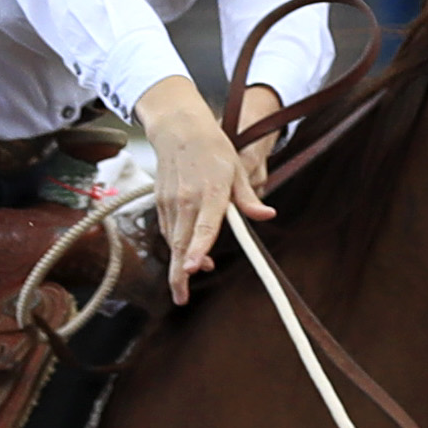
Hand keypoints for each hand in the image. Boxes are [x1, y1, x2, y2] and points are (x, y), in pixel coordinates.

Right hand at [136, 75, 272, 304]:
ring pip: (172, 241)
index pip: (204, 226)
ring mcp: (170, 202)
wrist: (179, 129)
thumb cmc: (213, 149)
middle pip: (180, 243)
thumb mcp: (237, 170)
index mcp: (210, 192)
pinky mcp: (160, 203)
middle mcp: (187, 199)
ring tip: (190, 277)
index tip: (193, 268)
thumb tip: (267, 215)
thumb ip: (249, 198)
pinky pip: (168, 231)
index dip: (197, 250)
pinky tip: (187, 250)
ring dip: (180, 262)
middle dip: (179, 273)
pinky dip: (176, 245)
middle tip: (181, 297)